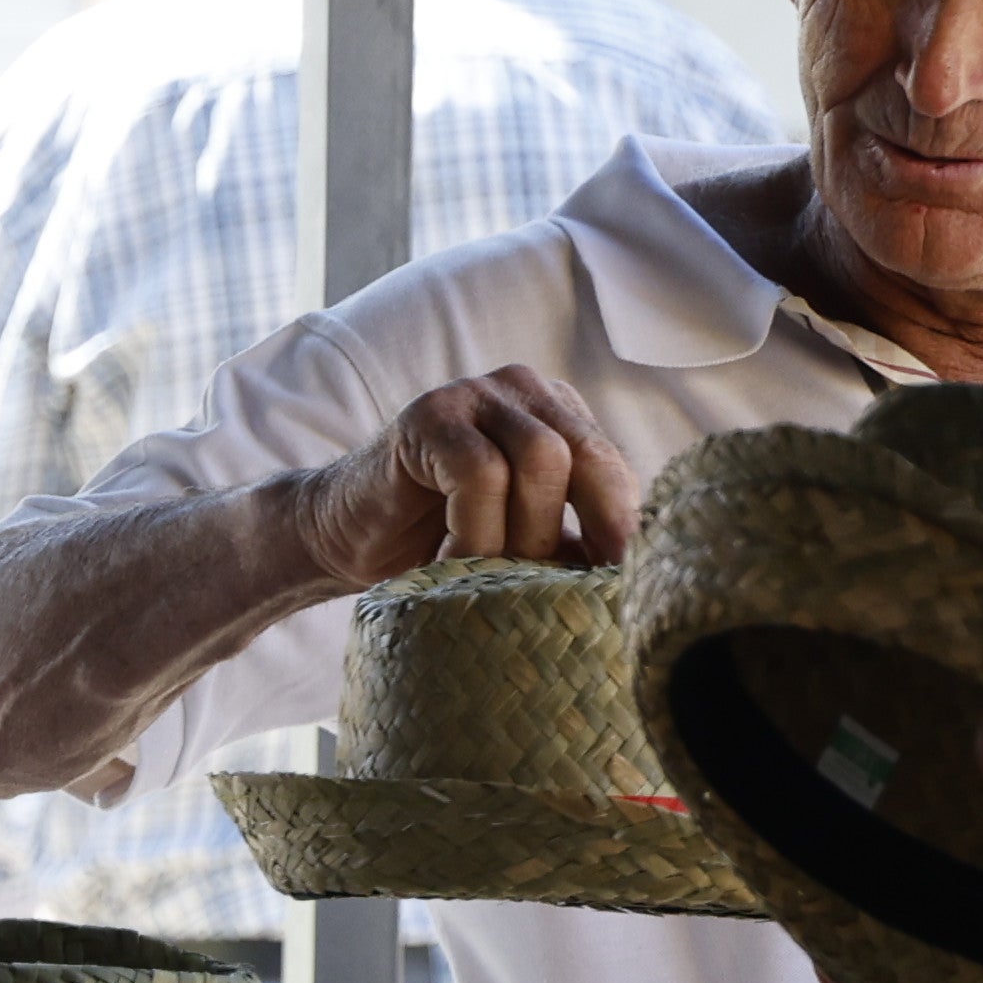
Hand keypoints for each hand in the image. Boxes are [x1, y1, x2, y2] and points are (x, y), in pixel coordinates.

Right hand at [289, 366, 642, 584]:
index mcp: (560, 417)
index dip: (624, 528)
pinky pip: (478, 472)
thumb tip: (635, 585)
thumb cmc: (440, 542)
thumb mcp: (522, 543)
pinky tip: (454, 563)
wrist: (347, 535)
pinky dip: (476, 530)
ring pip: (541, 458)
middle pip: (588, 455)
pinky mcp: (429, 413)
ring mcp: (476, 393)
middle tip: (566, 590)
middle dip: (586, 530)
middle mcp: (526, 392)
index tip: (627, 588)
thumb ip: (573, 547)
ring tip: (497, 575)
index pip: (614, 466)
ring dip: (525, 532)